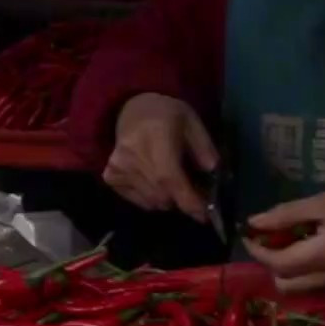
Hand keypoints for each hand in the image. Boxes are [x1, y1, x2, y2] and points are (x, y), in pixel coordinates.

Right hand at [102, 94, 216, 221]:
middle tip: (195, 194)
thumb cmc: (167, 116)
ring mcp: (118, 168)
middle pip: (162, 195)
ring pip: (152, 202)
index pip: (169, 178)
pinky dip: (153, 199)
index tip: (204, 216)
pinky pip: (139, 201)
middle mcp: (132, 156)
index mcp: (155, 138)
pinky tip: (155, 180)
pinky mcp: (111, 177)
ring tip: (174, 183)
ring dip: (169, 200)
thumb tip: (213, 174)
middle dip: (183, 201)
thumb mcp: (193, 123)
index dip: (188, 200)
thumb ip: (204, 149)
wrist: (133, 109)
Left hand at [243, 181, 324, 293]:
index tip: (249, 236)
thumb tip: (254, 224)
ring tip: (293, 247)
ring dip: (290, 272)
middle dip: (272, 266)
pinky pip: (321, 287)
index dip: (258, 251)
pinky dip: (310, 275)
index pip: (280, 263)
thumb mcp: (324, 201)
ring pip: (303, 290)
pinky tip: (315, 254)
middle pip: (287, 285)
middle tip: (271, 242)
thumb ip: (286, 214)